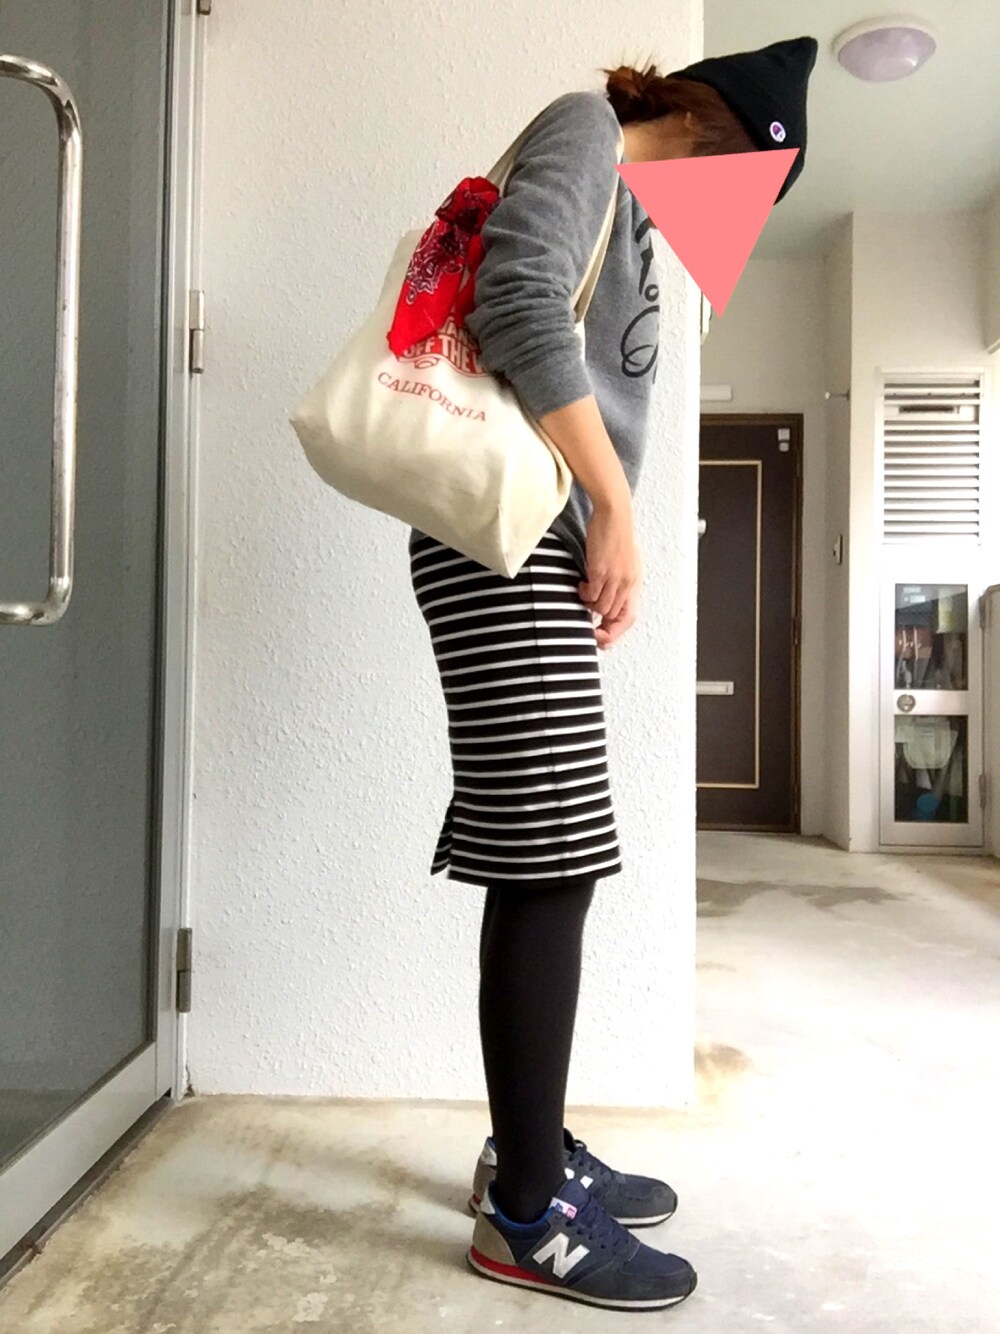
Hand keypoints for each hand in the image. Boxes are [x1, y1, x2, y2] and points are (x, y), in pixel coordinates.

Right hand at [578, 506, 641, 650]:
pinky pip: (590, 594)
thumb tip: (610, 599)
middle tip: (587, 619)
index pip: (629, 618)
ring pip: (601, 608)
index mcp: (635, 582)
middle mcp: (627, 583)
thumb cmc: (618, 535)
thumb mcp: (626, 562)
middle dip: (599, 622)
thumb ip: (621, 581)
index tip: (603, 637)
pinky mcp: (599, 571)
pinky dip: (583, 594)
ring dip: (590, 605)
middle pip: (613, 616)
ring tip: (585, 593)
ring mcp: (614, 578)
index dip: (616, 632)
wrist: (615, 514)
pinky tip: (581, 584)